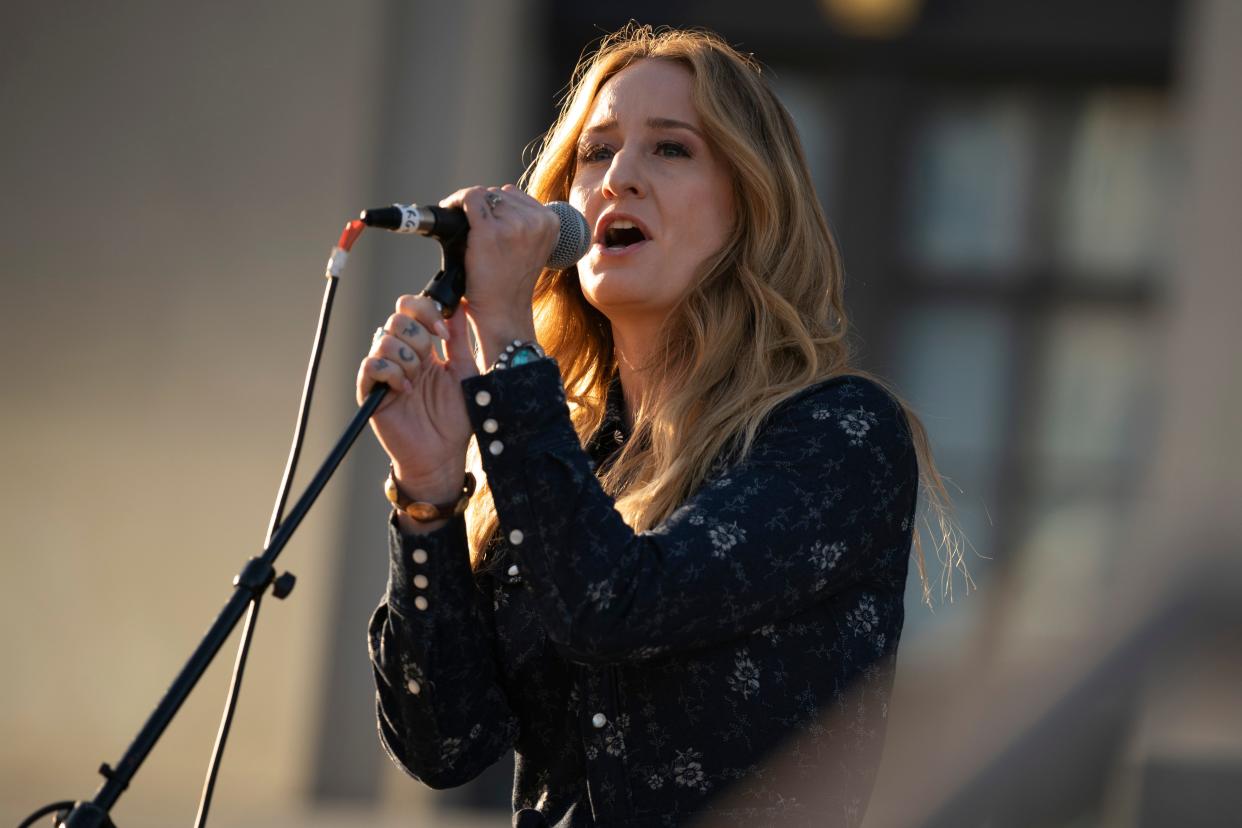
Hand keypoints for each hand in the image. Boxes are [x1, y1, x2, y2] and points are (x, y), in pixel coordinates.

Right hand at [357, 293, 478, 504]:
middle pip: (396, 319)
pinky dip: (392, 373)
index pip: (411, 309)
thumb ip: (460, 339)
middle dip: (418, 336)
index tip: (443, 332)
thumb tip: (461, 305)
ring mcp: (385, 371)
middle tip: (431, 360)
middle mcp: (401, 355)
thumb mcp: (465, 371)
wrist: (443, 452)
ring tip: (417, 382)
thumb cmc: (456, 416)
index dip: (426, 311)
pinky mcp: (371, 390)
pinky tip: (406, 390)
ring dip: (407, 359)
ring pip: (384, 340)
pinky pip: (372, 365)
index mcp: (423, 347)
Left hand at [438, 184, 556, 366]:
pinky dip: (456, 202)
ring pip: (483, 196)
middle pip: (498, 194)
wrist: (502, 312)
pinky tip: (449, 212)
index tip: (481, 217)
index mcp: (550, 223)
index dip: (494, 205)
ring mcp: (515, 225)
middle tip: (472, 230)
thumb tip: (496, 194)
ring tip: (466, 232)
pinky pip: (469, 198)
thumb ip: (521, 221)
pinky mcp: (490, 231)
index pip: (514, 196)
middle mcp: (536, 221)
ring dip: (470, 209)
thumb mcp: (529, 247)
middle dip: (482, 209)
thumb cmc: (509, 283)